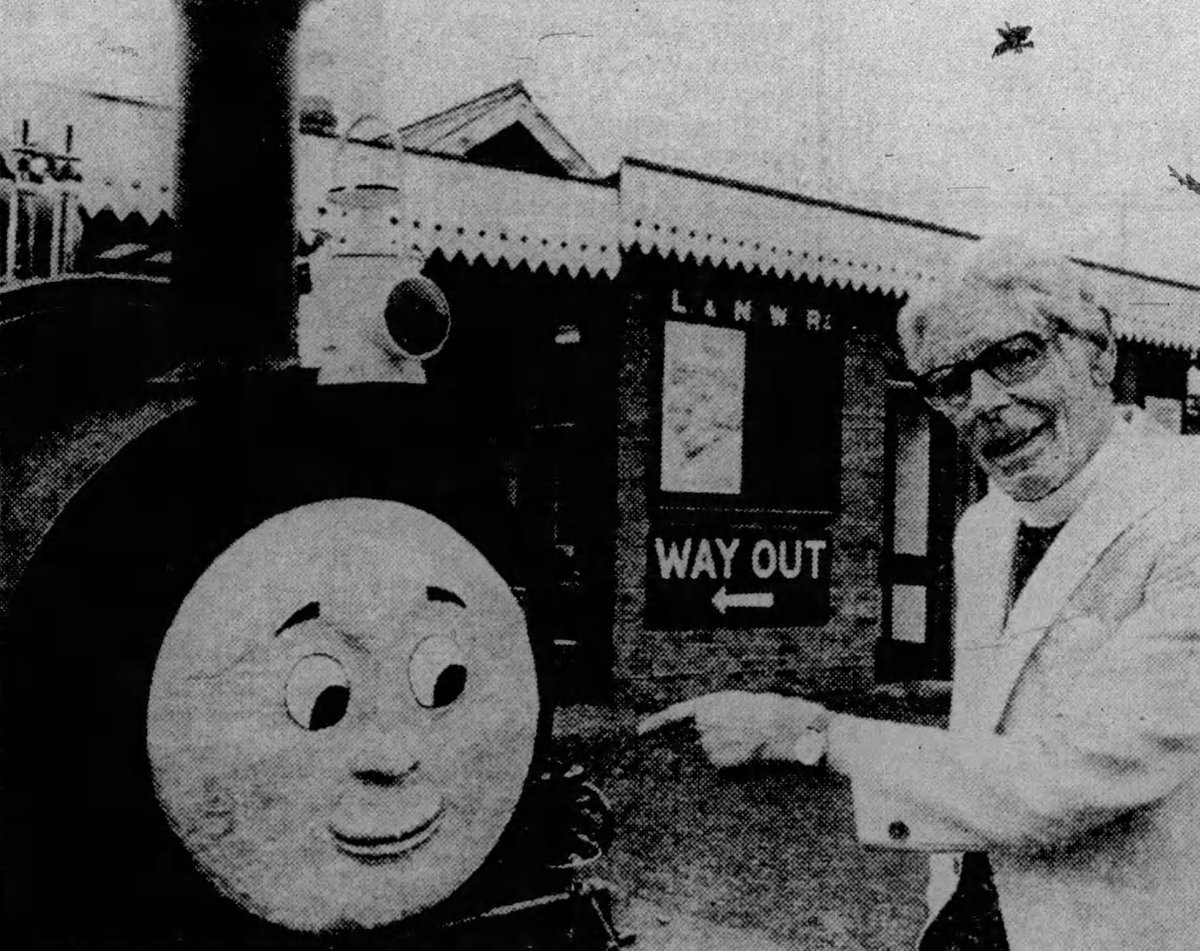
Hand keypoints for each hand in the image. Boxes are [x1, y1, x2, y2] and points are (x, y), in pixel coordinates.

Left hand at [638, 690, 828, 767]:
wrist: (784, 729)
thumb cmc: (764, 713)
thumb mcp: (734, 704)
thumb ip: (710, 716)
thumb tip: (698, 734)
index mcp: (706, 706)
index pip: (673, 716)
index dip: (655, 724)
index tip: (639, 732)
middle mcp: (702, 727)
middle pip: (697, 740)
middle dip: (711, 741)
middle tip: (737, 737)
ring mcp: (709, 747)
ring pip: (711, 754)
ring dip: (727, 752)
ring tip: (748, 743)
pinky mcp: (719, 765)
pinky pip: (723, 767)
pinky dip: (735, 764)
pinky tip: (749, 756)